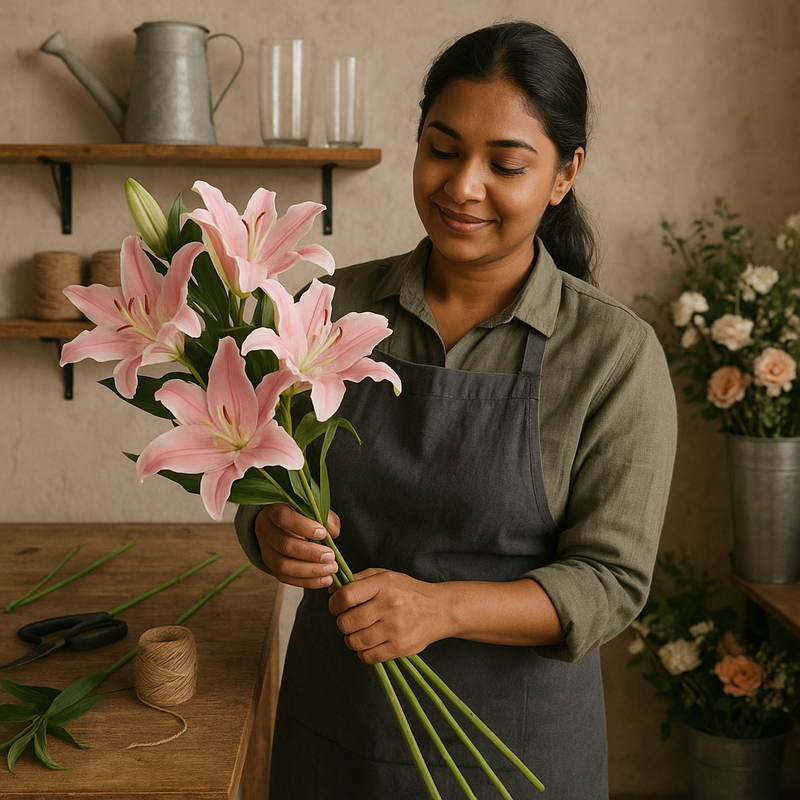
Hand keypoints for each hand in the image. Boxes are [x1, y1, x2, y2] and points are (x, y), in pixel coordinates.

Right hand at [254, 504, 339, 588]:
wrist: (281, 524)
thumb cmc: (300, 514)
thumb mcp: (312, 508)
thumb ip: (324, 517)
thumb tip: (333, 532)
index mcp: (274, 509)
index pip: (283, 518)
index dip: (302, 527)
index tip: (322, 533)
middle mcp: (265, 530)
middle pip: (283, 545)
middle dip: (310, 553)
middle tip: (330, 557)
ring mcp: (265, 550)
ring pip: (282, 565)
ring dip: (309, 570)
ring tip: (329, 570)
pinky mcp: (270, 565)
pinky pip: (284, 577)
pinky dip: (306, 581)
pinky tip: (323, 580)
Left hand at [327, 568, 444, 663]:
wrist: (439, 609)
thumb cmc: (406, 591)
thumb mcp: (384, 576)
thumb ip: (357, 580)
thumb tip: (330, 591)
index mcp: (383, 584)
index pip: (346, 596)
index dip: (334, 604)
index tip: (337, 607)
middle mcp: (389, 605)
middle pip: (346, 622)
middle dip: (343, 623)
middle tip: (351, 620)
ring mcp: (395, 628)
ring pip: (354, 642)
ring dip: (352, 638)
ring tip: (361, 631)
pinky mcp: (400, 647)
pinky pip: (367, 657)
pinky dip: (363, 652)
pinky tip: (371, 642)